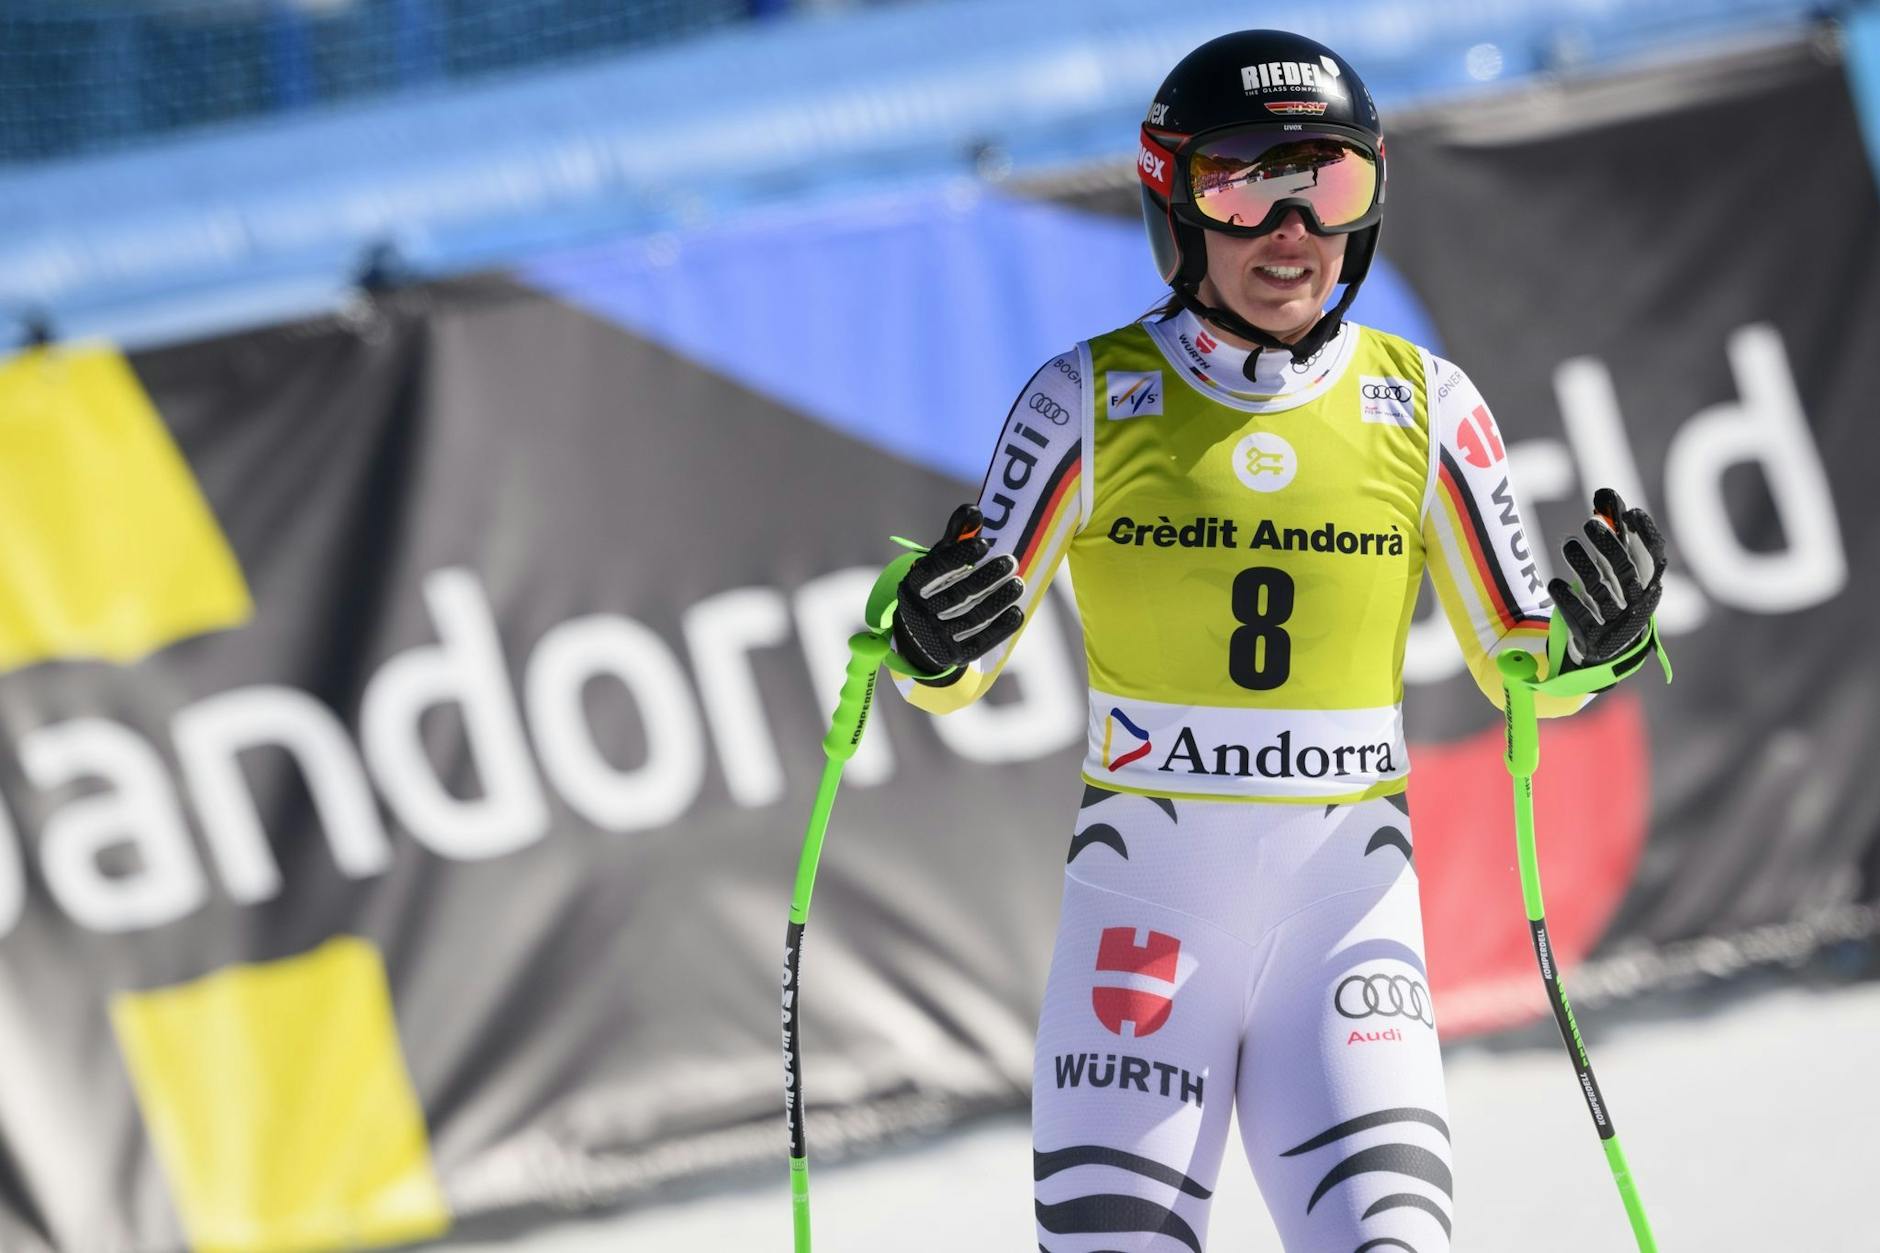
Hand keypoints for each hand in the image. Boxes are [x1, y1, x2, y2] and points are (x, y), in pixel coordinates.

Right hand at [892, 504, 1024, 675]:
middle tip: (1011, 561)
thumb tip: (975, 511)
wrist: (920, 635)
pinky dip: (1001, 627)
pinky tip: (1017, 613)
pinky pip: (980, 642)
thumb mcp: (939, 559)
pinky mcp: (954, 654)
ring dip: (999, 600)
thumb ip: (955, 534)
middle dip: (987, 577)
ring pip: (971, 618)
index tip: (985, 543)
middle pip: (957, 594)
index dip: (960, 555)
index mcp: (913, 584)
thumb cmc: (936, 586)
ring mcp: (936, 637)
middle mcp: (920, 612)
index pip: (936, 569)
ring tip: (1018, 584)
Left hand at [1547, 488, 1667, 668]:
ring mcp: (1617, 621)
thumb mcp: (1615, 561)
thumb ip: (1613, 529)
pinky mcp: (1595, 636)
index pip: (1655, 556)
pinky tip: (1554, 583)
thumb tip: (1604, 493)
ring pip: (1600, 592)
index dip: (1646, 534)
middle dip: (1608, 546)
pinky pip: (1580, 617)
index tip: (1631, 512)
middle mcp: (1638, 602)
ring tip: (1568, 543)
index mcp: (1649, 580)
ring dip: (1582, 565)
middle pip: (1625, 571)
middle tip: (1589, 524)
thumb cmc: (1615, 588)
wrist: (1611, 643)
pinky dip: (1566, 598)